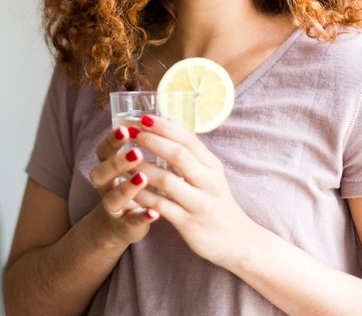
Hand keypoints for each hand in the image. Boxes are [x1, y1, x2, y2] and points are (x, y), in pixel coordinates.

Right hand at [88, 126, 160, 243]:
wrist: (121, 225)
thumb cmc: (134, 187)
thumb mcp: (134, 165)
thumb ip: (142, 146)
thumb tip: (158, 117)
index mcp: (109, 166)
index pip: (104, 149)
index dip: (112, 140)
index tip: (125, 128)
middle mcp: (106, 186)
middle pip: (101, 172)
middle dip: (117, 161)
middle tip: (135, 152)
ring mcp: (113, 207)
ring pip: (112, 198)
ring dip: (126, 187)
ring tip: (142, 178)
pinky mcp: (124, 226)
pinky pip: (130, 222)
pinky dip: (141, 217)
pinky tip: (155, 213)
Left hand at [130, 115, 253, 267]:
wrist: (237, 242)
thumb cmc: (218, 205)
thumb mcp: (211, 178)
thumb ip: (193, 159)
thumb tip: (166, 133)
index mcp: (213, 167)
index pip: (189, 140)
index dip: (165, 127)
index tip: (144, 118)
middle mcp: (209, 182)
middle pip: (179, 155)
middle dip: (152, 141)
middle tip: (131, 133)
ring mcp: (199, 203)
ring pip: (167, 180)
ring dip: (142, 168)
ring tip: (124, 159)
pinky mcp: (188, 223)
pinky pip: (161, 206)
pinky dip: (143, 195)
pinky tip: (129, 188)